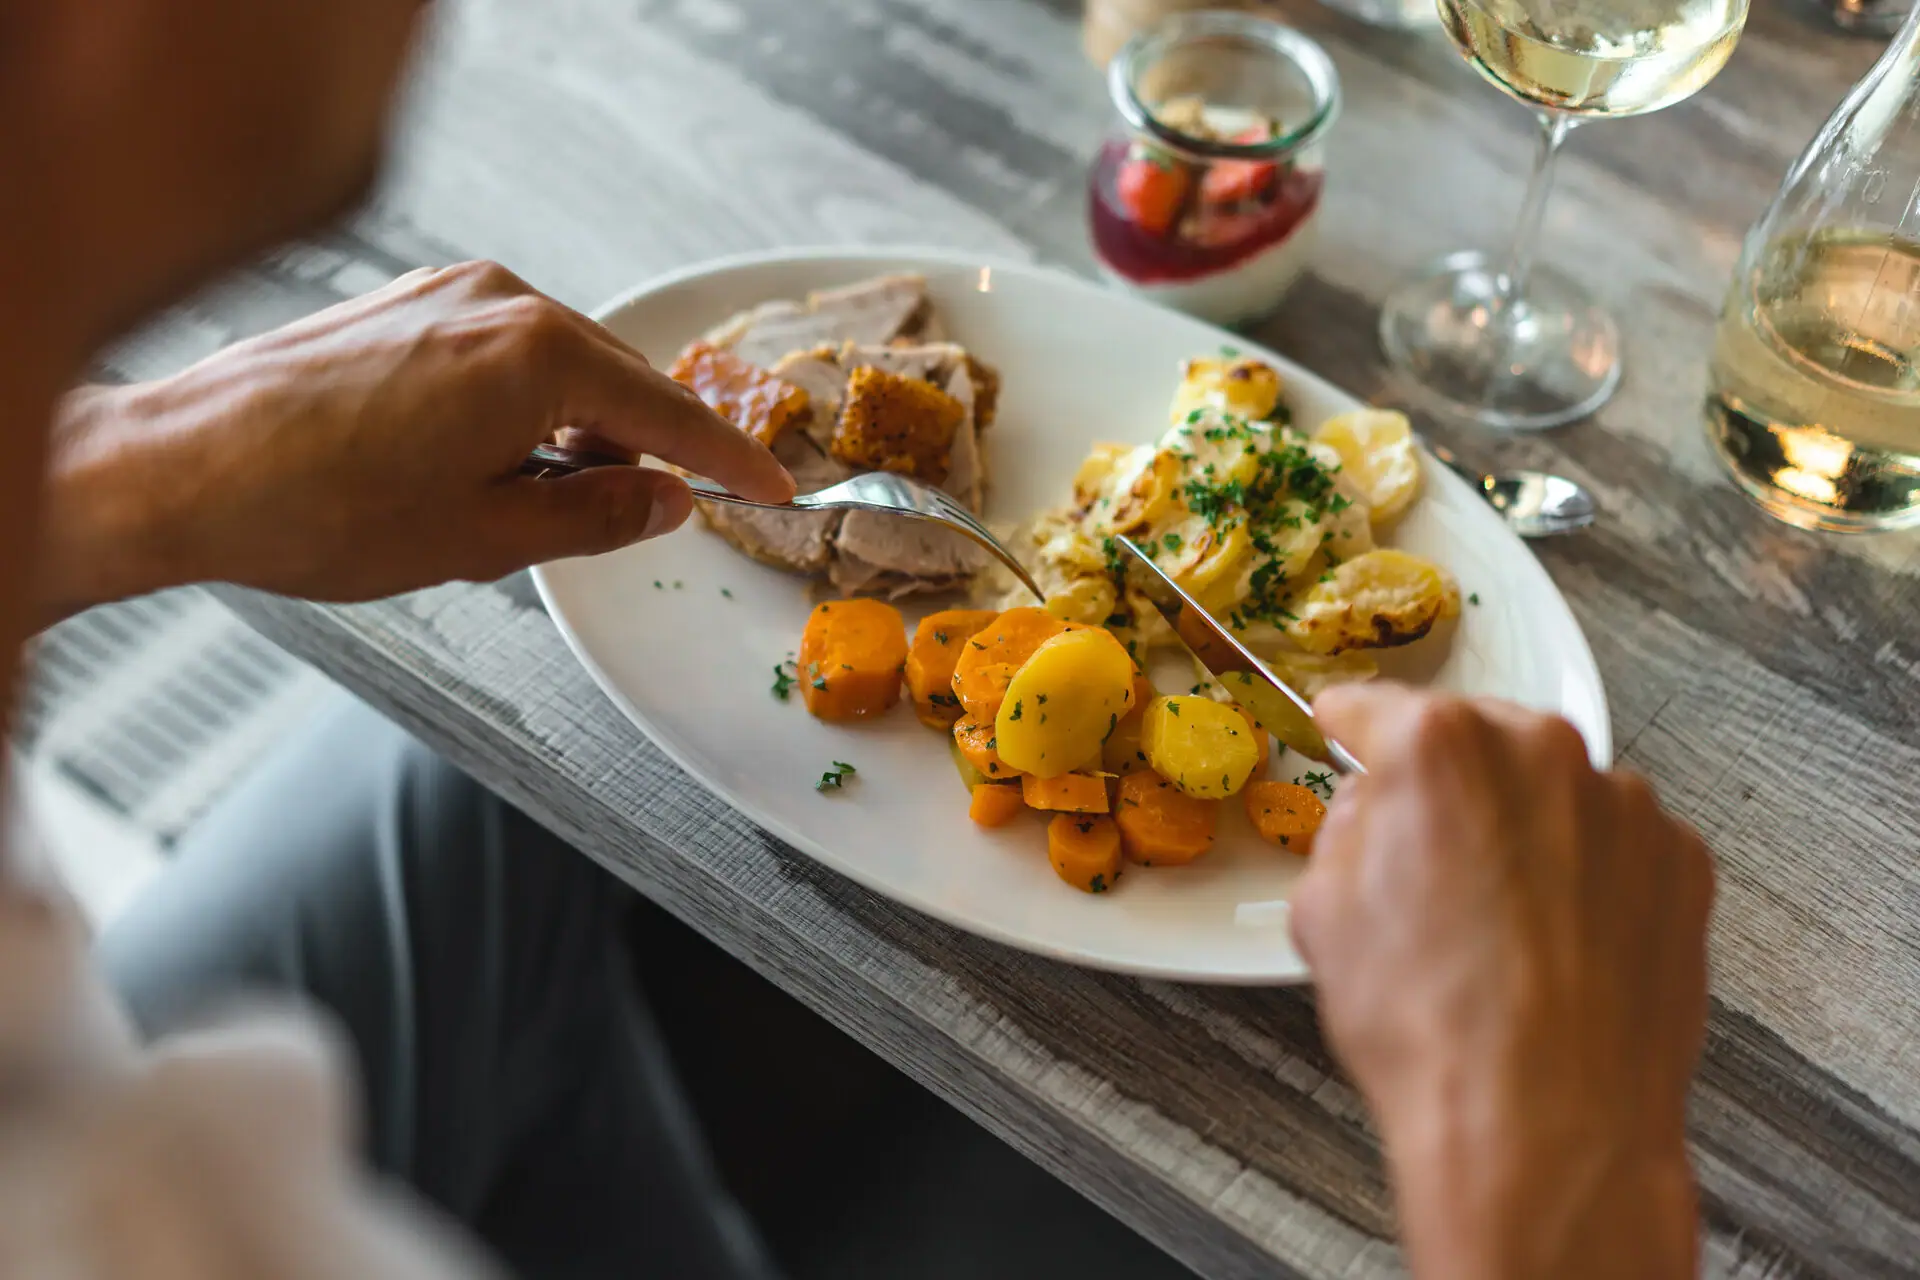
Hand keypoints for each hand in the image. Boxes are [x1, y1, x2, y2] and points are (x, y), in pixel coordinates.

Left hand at [38, 261, 791, 618]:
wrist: (181, 468)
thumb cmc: (315, 506)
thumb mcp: (484, 536)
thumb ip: (596, 514)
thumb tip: (664, 503)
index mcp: (535, 357)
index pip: (666, 412)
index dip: (725, 460)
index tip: (770, 486)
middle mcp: (498, 301)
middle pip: (616, 376)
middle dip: (640, 446)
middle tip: (646, 513)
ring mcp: (446, 291)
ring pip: (558, 360)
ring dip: (575, 426)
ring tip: (533, 501)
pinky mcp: (404, 301)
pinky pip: (501, 345)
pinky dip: (523, 400)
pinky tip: (490, 458)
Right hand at [1291, 685, 1713, 1279]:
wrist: (1544, 1125)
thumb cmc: (1433, 1029)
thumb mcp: (1323, 914)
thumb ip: (1345, 829)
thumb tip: (1371, 811)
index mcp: (1440, 747)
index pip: (1377, 706)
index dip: (1349, 723)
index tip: (1345, 725)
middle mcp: (1541, 754)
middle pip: (1478, 739)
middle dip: (1448, 786)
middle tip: (1425, 860)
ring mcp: (1624, 807)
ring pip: (1553, 792)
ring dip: (1523, 830)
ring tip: (1497, 924)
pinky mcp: (1681, 864)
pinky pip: (1618, 845)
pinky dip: (1587, 877)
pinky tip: (1553, 944)